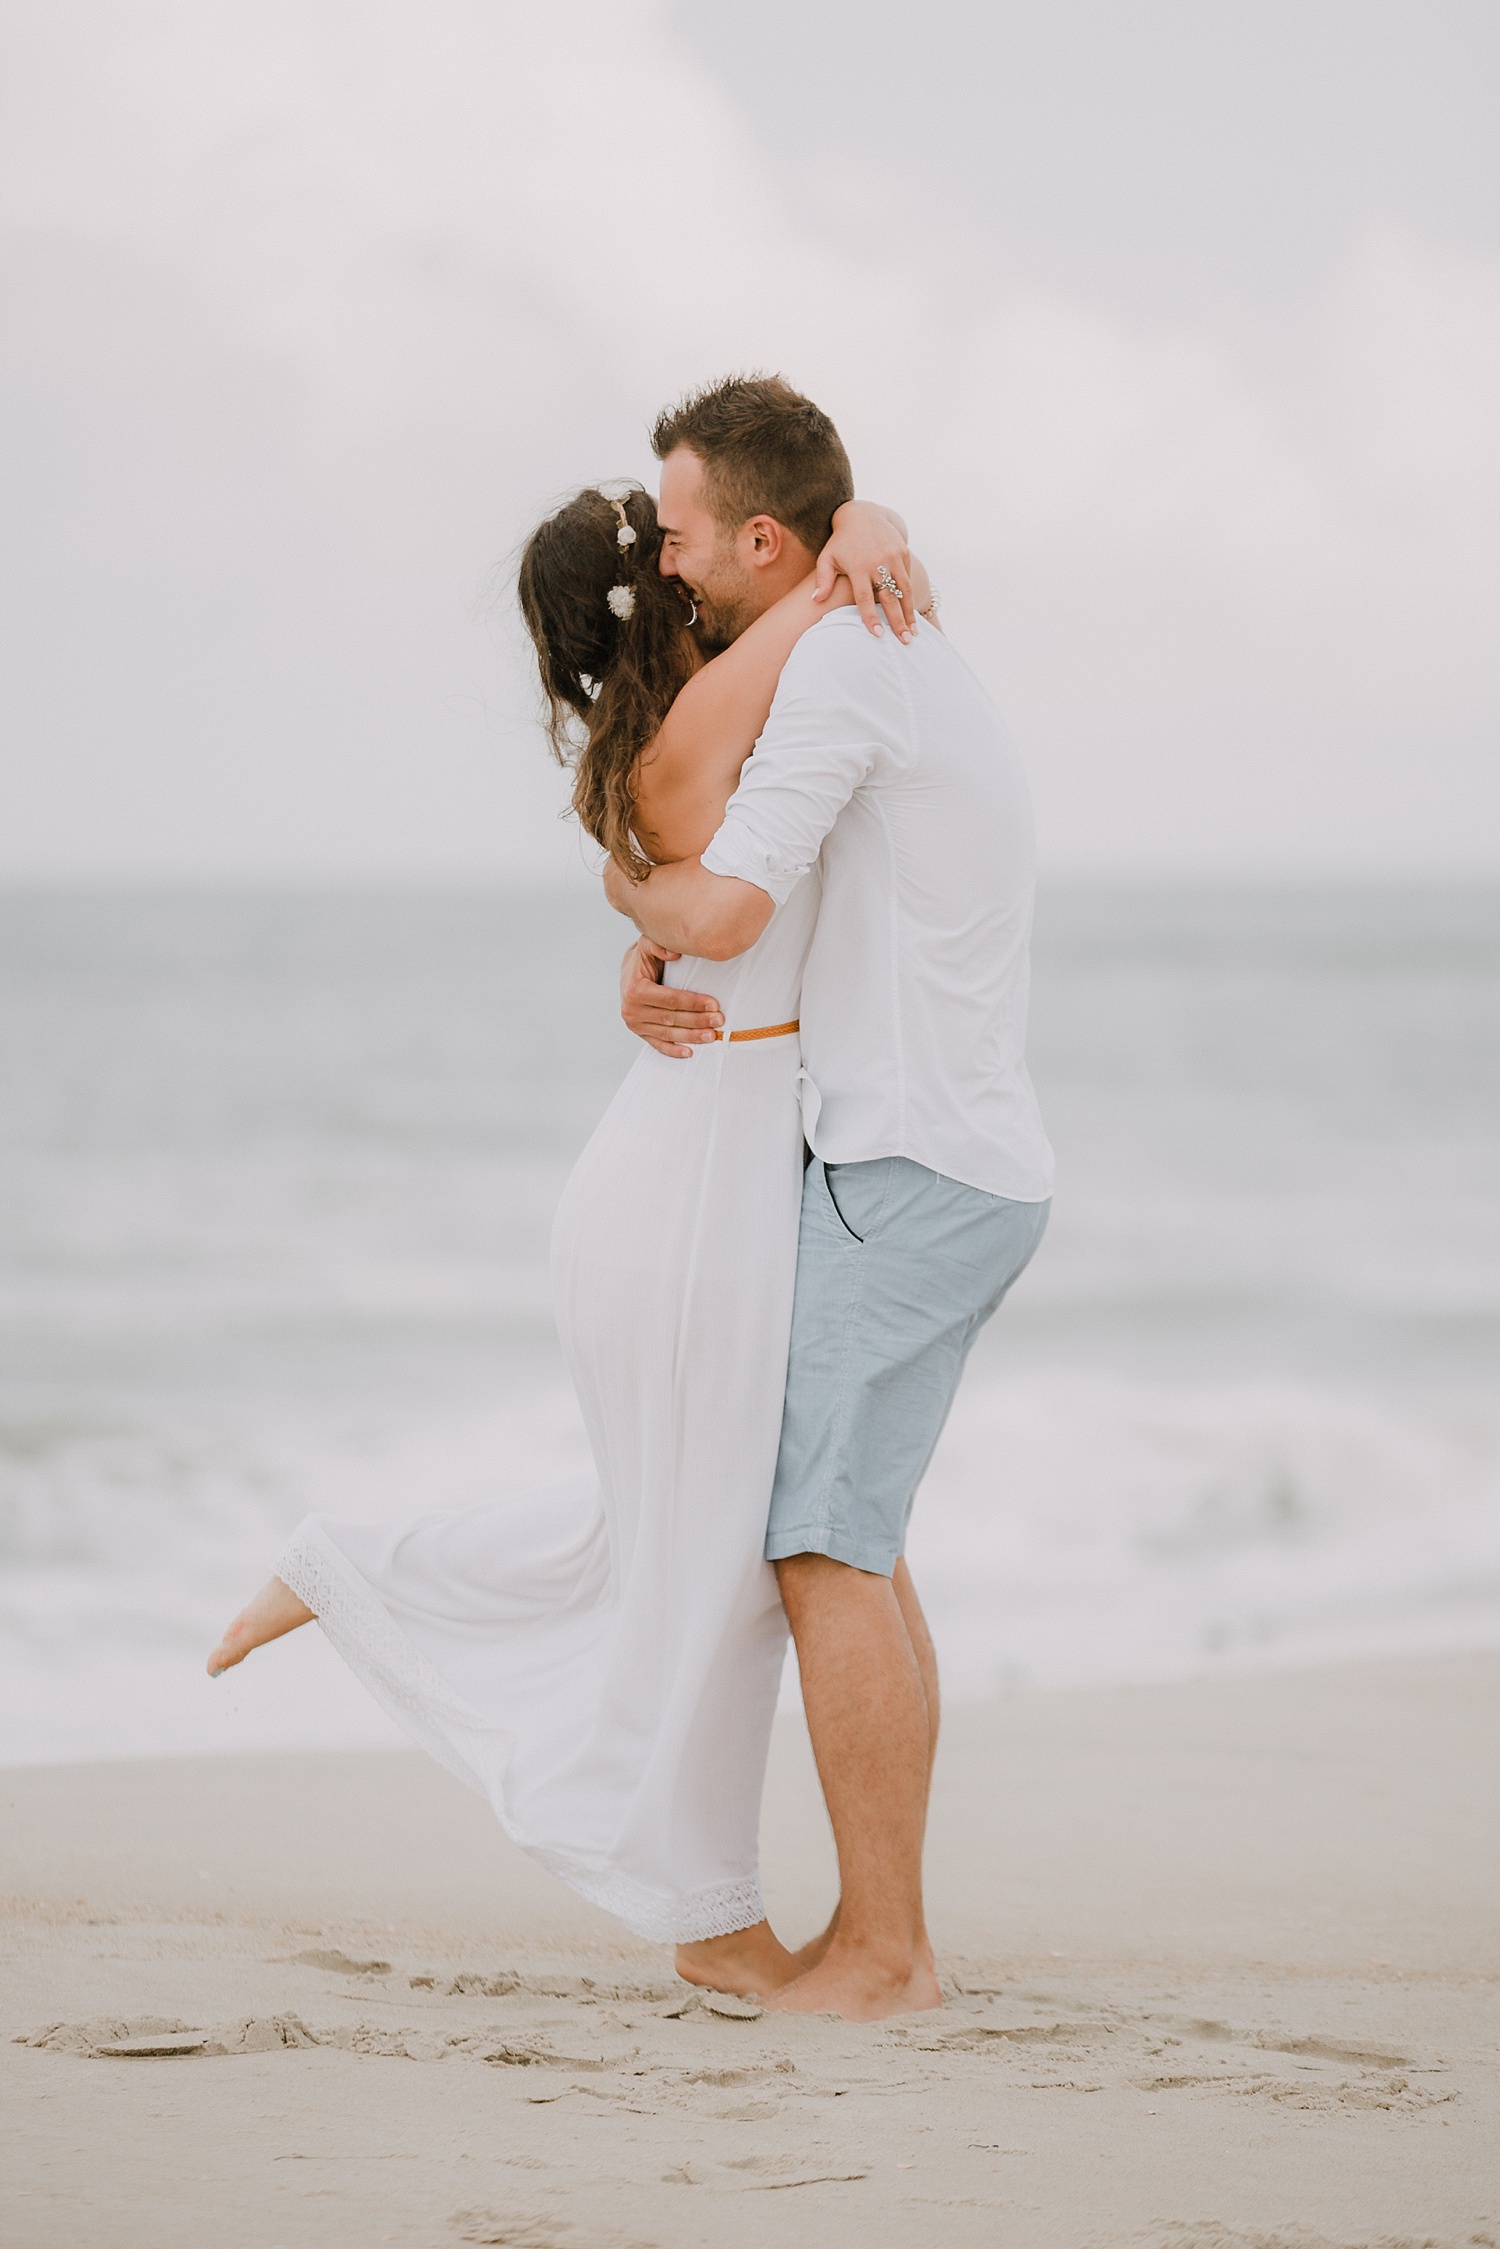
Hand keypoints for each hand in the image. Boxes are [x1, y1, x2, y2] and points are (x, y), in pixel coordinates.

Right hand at [620, 938, 723, 1058]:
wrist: (629, 971)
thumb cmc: (644, 957)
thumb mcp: (648, 943)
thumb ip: (658, 945)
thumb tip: (674, 953)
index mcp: (635, 990)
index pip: (671, 999)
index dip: (693, 1003)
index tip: (714, 1004)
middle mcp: (632, 1010)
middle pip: (672, 1018)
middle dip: (698, 1020)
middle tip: (719, 1021)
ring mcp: (635, 1024)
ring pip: (668, 1033)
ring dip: (691, 1037)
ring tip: (712, 1036)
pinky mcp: (640, 1033)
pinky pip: (658, 1044)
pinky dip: (673, 1050)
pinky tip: (689, 1052)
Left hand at [815, 500, 914, 639]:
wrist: (862, 515)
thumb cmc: (840, 543)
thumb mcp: (827, 558)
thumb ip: (822, 580)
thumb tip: (815, 601)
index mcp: (858, 567)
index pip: (865, 597)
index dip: (871, 617)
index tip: (878, 635)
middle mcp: (877, 562)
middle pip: (889, 597)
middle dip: (898, 621)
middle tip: (905, 642)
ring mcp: (892, 556)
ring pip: (904, 590)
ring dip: (910, 612)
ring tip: (914, 632)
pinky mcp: (902, 552)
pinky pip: (907, 578)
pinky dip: (910, 596)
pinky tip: (912, 613)